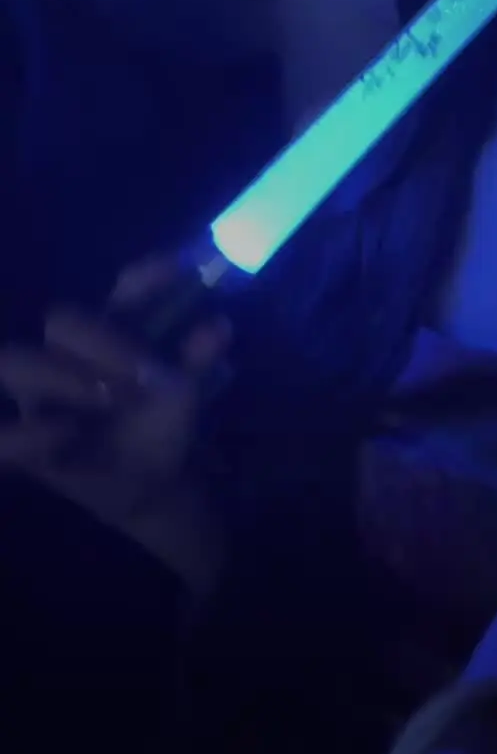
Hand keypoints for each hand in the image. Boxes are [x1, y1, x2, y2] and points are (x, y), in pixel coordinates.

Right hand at [0, 259, 229, 556]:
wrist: (147, 483)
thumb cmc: (161, 423)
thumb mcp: (186, 394)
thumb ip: (199, 359)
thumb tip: (218, 326)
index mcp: (113, 329)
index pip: (123, 289)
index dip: (147, 276)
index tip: (180, 270)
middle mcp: (69, 352)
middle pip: (61, 320)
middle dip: (101, 339)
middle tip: (142, 372)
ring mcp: (38, 395)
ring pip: (16, 362)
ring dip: (61, 376)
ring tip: (105, 399)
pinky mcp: (22, 441)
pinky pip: (2, 434)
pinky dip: (27, 434)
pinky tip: (65, 435)